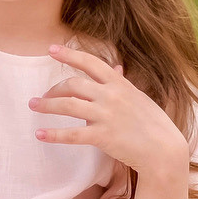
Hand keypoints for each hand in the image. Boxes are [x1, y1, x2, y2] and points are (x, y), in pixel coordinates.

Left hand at [27, 44, 190, 178]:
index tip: (52, 49)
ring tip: (33, 106)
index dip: (70, 54)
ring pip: (68, 105)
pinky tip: (40, 134)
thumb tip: (117, 68)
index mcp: (119, 84)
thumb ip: (123, 83)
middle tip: (42, 97)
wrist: (164, 150)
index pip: (91, 62)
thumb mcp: (139, 97)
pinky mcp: (102, 136)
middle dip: (54, 89)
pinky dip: (53, 134)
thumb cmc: (153, 124)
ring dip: (47, 105)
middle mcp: (111, 96)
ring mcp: (106, 116)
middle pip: (73, 84)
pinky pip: (72, 134)